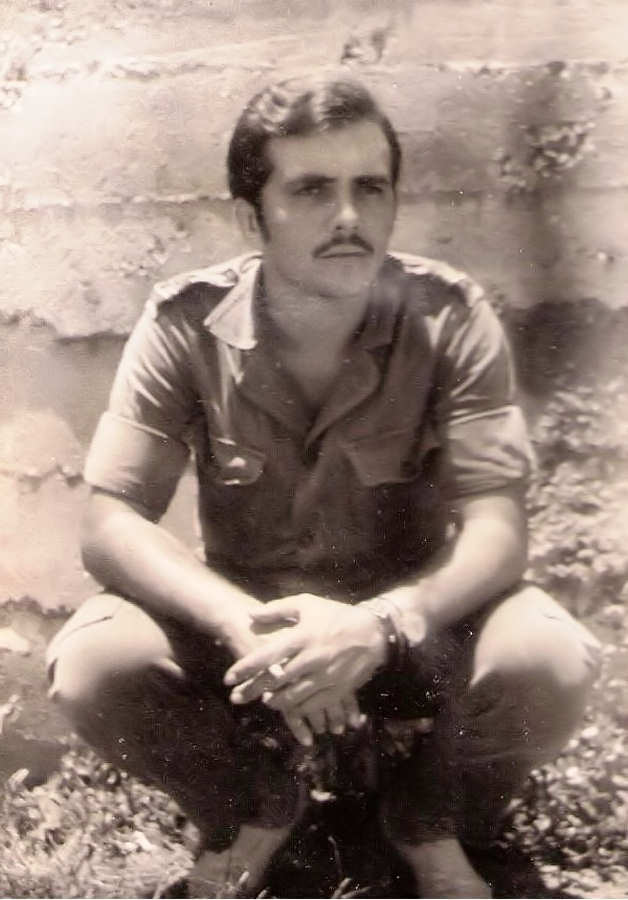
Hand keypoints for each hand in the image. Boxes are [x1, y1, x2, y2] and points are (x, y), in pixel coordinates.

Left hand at [224, 594, 386, 742]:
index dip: (246, 668)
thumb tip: (250, 616)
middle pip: (275, 680)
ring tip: (262, 701)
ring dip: (273, 701)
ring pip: (291, 696)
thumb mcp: (307, 605)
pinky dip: (296, 708)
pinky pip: (311, 705)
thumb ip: (277, 610)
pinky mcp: (337, 690)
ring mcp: (325, 676)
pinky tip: (287, 706)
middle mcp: (312, 658)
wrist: (373, 634)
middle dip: (251, 691)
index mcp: (303, 636)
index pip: (268, 655)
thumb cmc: (336, 616)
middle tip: (235, 698)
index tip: (228, 678)